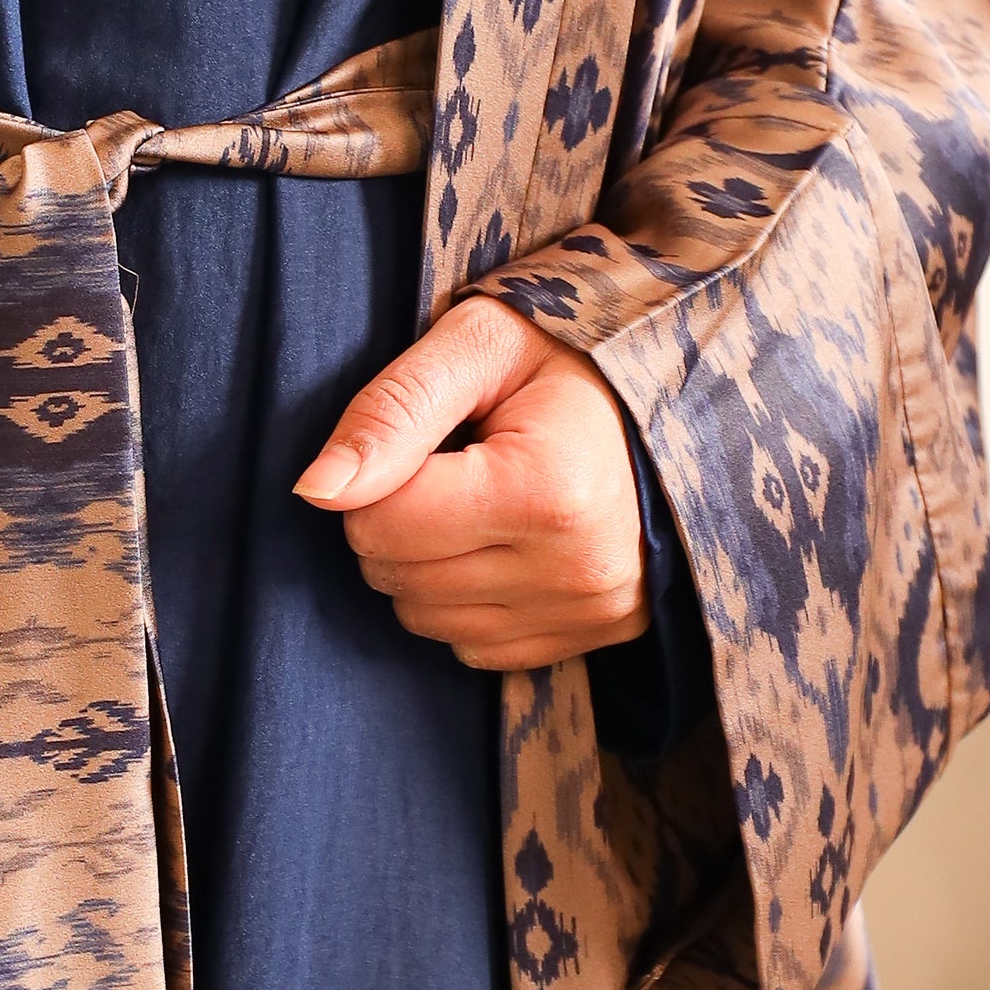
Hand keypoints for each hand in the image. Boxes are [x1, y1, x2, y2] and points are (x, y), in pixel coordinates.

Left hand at [294, 299, 647, 671]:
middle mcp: (574, 569)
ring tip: (482, 500)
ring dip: (426, 564)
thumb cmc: (568, 359)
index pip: (380, 523)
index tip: (430, 438)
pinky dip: (466, 600)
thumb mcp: (478, 343)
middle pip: (396, 577)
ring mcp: (588, 613)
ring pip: (424, 619)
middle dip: (398, 519)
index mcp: (546, 490)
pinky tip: (504, 544)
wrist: (674, 400)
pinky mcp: (592, 639)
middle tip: (454, 465)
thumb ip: (392, 410)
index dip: (377, 477)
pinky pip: (471, 646)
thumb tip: (315, 490)